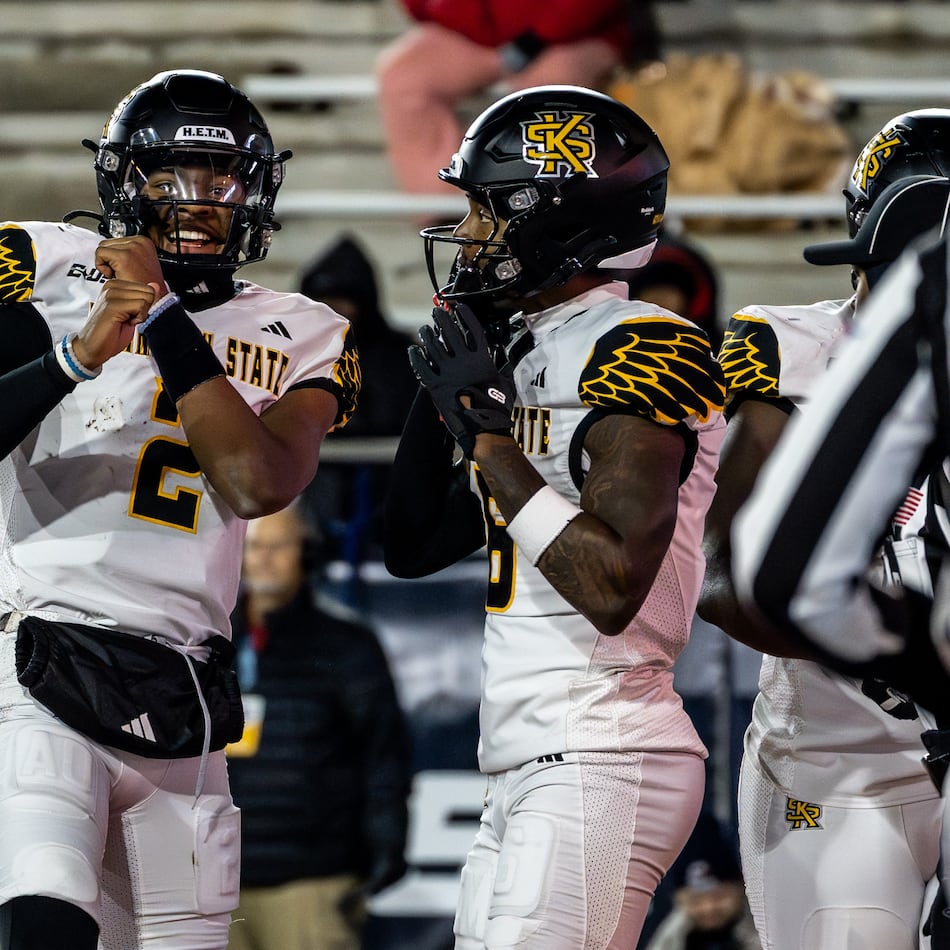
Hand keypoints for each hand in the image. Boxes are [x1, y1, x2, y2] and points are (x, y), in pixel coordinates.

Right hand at [72, 279, 156, 369]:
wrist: (93, 347)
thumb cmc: (112, 333)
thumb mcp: (133, 313)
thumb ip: (144, 298)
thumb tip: (155, 285)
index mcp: (116, 285)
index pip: (148, 288)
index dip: (145, 305)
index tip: (130, 314)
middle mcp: (112, 286)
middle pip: (149, 291)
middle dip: (145, 309)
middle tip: (128, 319)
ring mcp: (111, 294)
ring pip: (146, 298)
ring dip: (141, 315)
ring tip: (125, 321)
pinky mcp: (112, 305)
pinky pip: (140, 306)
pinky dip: (138, 319)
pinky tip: (125, 323)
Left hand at [94, 235, 164, 286]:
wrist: (153, 301)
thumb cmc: (145, 286)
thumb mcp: (141, 263)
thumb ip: (129, 252)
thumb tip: (113, 247)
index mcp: (144, 241)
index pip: (116, 241)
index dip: (115, 257)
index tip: (126, 268)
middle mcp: (140, 241)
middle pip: (108, 242)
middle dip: (110, 259)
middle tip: (123, 273)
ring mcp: (133, 247)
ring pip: (103, 247)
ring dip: (107, 263)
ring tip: (121, 274)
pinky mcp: (123, 256)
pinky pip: (100, 253)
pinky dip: (102, 266)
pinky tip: (115, 275)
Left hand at [408, 303, 514, 457]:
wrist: (482, 427)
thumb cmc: (496, 408)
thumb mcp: (506, 384)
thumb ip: (503, 368)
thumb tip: (508, 362)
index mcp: (482, 360)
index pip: (473, 330)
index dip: (466, 316)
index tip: (459, 308)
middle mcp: (463, 362)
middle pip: (451, 332)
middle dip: (442, 319)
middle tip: (437, 311)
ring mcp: (448, 373)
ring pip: (434, 346)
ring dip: (428, 335)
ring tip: (425, 329)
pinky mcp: (435, 385)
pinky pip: (422, 366)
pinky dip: (416, 356)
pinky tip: (414, 349)